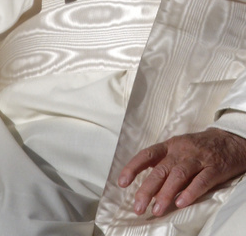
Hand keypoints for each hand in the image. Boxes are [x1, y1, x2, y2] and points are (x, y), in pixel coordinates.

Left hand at [118, 128, 245, 216]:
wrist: (228, 140)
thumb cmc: (198, 147)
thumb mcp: (177, 149)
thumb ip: (163, 163)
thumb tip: (144, 184)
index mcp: (169, 146)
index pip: (147, 155)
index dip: (133, 167)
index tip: (122, 182)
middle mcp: (181, 151)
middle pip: (161, 169)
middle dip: (147, 189)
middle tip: (138, 206)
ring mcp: (198, 159)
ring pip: (178, 175)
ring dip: (166, 193)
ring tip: (157, 209)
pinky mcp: (214, 168)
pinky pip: (201, 180)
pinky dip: (191, 192)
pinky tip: (181, 203)